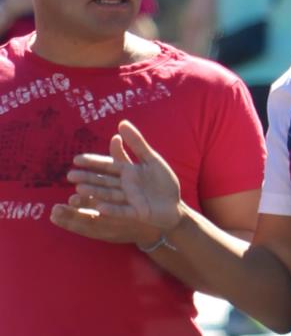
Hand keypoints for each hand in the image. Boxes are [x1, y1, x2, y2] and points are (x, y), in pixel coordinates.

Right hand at [58, 120, 183, 235]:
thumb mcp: (152, 160)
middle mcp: (125, 185)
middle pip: (103, 180)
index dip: (92, 162)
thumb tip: (121, 122)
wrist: (176, 206)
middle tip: (70, 176)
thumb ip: (137, 143)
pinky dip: (112, 209)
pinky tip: (100, 208)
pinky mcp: (137, 213)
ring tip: (79, 190)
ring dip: (95, 192)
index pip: (107, 165)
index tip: (76, 159)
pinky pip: (123, 211)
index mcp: (127, 171)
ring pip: (109, 195)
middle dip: (87, 178)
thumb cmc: (164, 182)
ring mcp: (129, 200)